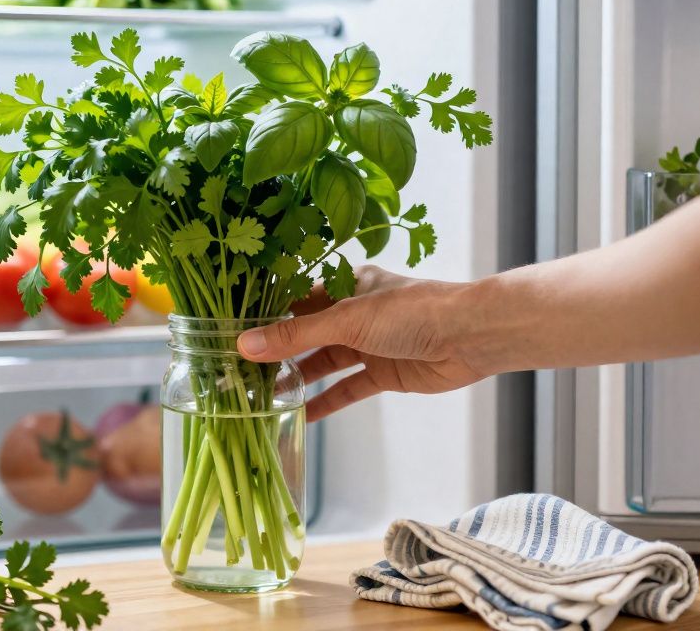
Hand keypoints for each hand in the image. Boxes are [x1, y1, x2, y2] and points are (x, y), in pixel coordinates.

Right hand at [237, 266, 488, 420]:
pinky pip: (346, 388)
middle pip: (304, 333)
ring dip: (294, 379)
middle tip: (234, 371)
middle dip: (274, 351)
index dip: (262, 315)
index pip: (293, 297)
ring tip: (257, 397)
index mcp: (343, 282)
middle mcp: (352, 311)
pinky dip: (325, 402)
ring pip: (322, 362)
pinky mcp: (383, 372)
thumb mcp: (346, 320)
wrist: (472, 336)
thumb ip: (295, 336)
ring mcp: (368, 343)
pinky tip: (299, 416)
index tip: (227, 332)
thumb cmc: (412, 311)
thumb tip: (245, 345)